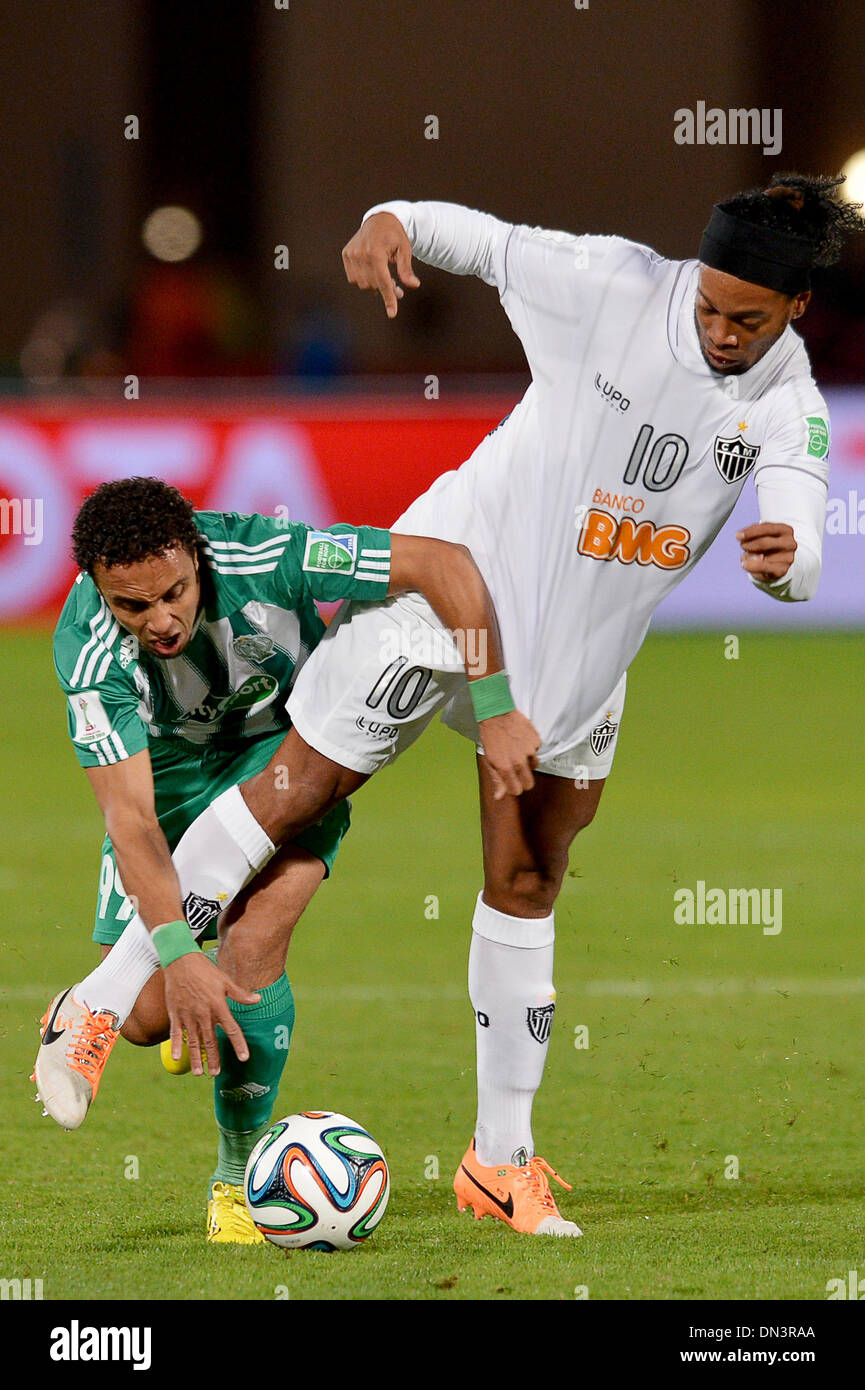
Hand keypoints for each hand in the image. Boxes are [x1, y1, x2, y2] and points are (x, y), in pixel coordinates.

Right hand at [163, 952, 260, 1077]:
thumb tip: (258, 1000)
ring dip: (196, 1058)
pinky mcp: (175, 1013)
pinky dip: (176, 1045)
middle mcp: (204, 1013)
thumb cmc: (205, 970)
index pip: (232, 1029)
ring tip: (200, 1073)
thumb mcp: (225, 981)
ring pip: (193, 1041)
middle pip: (211, 1041)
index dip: (239, 1044)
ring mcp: (188, 1015)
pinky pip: (176, 1033)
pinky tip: (178, 1058)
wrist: (181, 961)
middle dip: (214, 1059)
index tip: (244, 1058)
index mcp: (218, 1006)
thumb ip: (240, 994)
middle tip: (217, 1073)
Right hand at [342, 212, 420, 318]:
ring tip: (387, 279)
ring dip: (375, 286)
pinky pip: (353, 278)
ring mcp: (351, 254)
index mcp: (375, 251)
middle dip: (386, 290)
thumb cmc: (395, 235)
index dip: (389, 299)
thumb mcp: (405, 250)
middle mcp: (360, 253)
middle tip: (398, 289)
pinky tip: (374, 273)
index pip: (383, 282)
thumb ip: (406, 269)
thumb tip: (414, 285)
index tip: (392, 314)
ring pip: (362, 284)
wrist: (380, 218)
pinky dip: (364, 280)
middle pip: (373, 285)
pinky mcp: (346, 254)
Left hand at [479, 710, 540, 799]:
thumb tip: (499, 797)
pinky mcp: (536, 741)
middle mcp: (519, 762)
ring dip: (527, 761)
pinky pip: (536, 750)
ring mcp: (529, 751)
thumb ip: (496, 779)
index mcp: (505, 768)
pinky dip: (530, 748)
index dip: (514, 788)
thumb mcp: (489, 760)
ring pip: (533, 765)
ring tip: (516, 750)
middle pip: (529, 784)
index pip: (517, 791)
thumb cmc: (490, 737)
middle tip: (517, 771)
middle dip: (524, 781)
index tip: (512, 782)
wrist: (496, 714)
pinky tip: (520, 740)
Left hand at [737, 522, 796, 582]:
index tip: (738, 535)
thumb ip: (753, 537)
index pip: (767, 528)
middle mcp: (790, 543)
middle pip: (764, 542)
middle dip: (749, 544)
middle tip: (742, 546)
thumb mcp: (760, 536)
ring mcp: (788, 557)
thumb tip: (753, 555)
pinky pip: (765, 568)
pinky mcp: (783, 569)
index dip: (751, 531)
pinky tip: (744, 564)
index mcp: (785, 530)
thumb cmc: (766, 545)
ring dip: (750, 556)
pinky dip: (752, 566)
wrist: (774, 563)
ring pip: (762, 556)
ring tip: (748, 555)